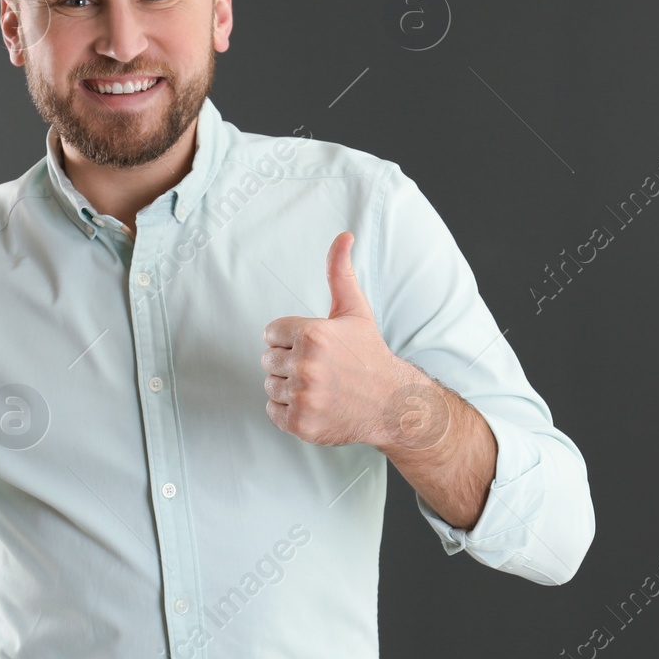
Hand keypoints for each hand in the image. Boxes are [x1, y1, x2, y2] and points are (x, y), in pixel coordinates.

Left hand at [260, 232, 422, 446]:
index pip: (271, 333)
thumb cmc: (368, 354)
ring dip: (288, 386)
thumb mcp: (354, 310)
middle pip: (268, 359)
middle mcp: (306, 366)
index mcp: (313, 334)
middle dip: (289, 362)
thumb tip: (343, 235)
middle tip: (319, 368)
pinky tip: (314, 403)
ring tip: (318, 385)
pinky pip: (272, 411)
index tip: (315, 347)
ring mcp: (303, 397)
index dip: (291, 339)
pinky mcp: (300, 423)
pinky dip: (288, 410)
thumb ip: (340, 271)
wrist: (391, 403)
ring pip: (270, 385)